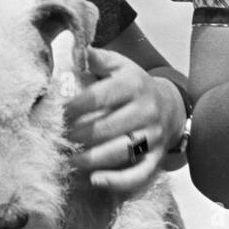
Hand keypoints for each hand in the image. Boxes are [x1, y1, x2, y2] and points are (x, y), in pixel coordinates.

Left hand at [64, 48, 184, 192]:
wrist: (172, 106)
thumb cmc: (135, 85)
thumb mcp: (120, 66)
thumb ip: (98, 58)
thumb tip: (78, 47)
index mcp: (134, 85)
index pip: (100, 96)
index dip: (75, 107)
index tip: (56, 115)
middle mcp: (146, 111)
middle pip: (107, 127)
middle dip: (78, 135)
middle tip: (57, 140)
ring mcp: (153, 137)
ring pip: (121, 152)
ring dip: (91, 159)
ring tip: (69, 159)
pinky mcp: (156, 159)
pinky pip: (138, 175)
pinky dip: (117, 181)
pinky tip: (95, 180)